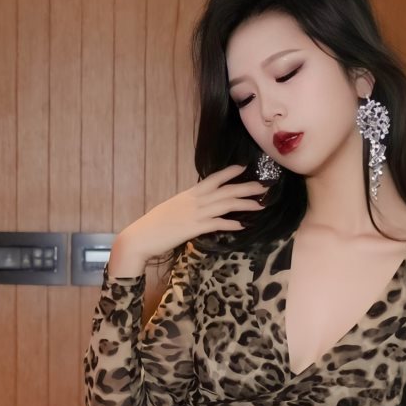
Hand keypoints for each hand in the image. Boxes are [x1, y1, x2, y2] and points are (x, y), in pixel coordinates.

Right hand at [110, 163, 269, 273]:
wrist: (141, 237)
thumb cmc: (154, 226)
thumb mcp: (173, 210)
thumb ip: (187, 206)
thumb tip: (199, 208)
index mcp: (189, 194)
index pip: (213, 179)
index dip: (229, 173)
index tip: (243, 167)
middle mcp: (194, 201)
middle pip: (225, 190)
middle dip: (246, 187)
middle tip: (264, 186)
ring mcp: (195, 214)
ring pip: (225, 204)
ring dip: (245, 204)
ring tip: (260, 204)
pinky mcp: (194, 228)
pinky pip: (217, 224)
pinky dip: (230, 224)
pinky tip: (242, 226)